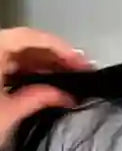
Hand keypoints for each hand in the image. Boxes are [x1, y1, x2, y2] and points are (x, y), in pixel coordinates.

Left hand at [0, 27, 91, 144]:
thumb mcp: (9, 112)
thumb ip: (39, 98)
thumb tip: (66, 96)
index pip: (31, 38)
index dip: (60, 48)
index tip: (83, 63)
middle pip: (24, 44)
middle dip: (53, 57)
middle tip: (81, 72)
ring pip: (15, 55)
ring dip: (41, 66)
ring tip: (67, 80)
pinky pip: (5, 66)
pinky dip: (25, 73)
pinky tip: (42, 85)